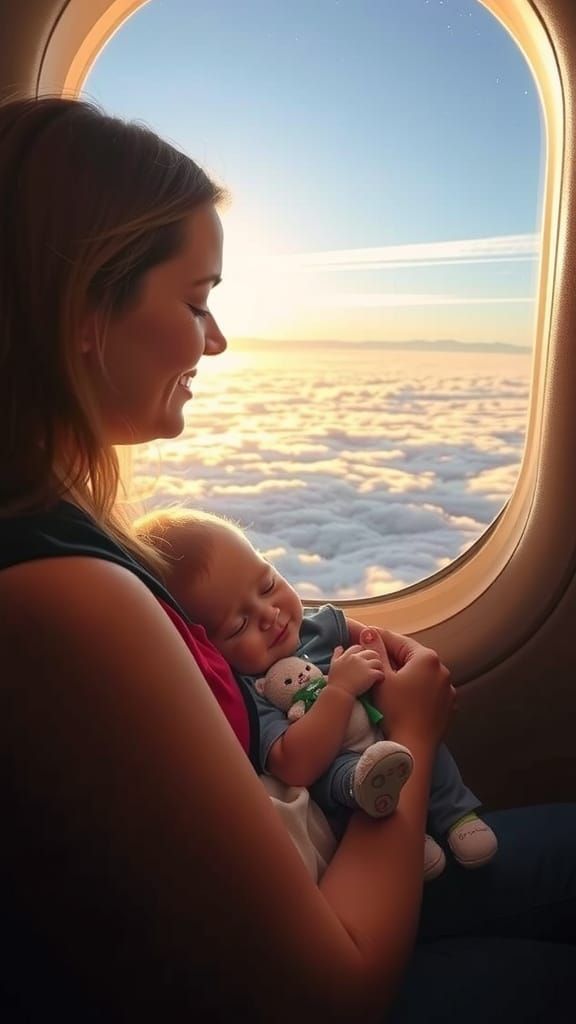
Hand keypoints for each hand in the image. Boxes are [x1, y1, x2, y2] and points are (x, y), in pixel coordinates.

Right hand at [327, 644, 384, 697]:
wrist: (339, 693)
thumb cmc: (335, 681)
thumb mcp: (333, 664)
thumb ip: (337, 654)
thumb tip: (340, 647)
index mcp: (348, 655)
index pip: (359, 648)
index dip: (362, 653)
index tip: (363, 660)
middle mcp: (357, 658)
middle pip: (371, 652)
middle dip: (373, 658)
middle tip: (374, 666)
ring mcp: (365, 666)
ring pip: (378, 661)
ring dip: (379, 667)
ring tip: (378, 673)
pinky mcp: (371, 674)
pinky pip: (381, 672)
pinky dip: (381, 677)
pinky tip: (380, 680)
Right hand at [369, 629, 454, 746]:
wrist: (414, 747)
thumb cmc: (395, 710)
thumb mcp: (381, 678)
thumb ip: (376, 651)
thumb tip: (369, 631)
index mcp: (426, 658)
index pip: (398, 641)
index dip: (379, 638)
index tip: (366, 635)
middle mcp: (442, 669)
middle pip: (412, 657)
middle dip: (393, 657)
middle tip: (374, 659)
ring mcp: (448, 688)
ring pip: (422, 674)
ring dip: (407, 673)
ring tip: (388, 680)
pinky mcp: (449, 705)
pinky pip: (430, 690)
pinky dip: (418, 690)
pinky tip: (405, 698)